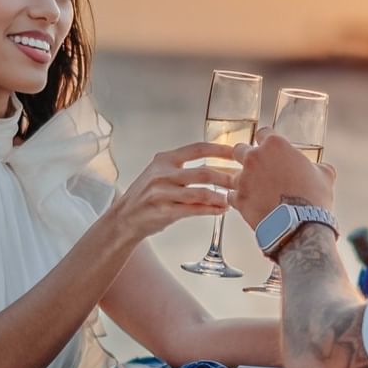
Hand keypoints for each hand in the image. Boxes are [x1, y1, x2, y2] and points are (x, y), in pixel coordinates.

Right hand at [107, 142, 236, 242]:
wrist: (124, 218)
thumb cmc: (147, 195)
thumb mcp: (161, 173)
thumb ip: (184, 168)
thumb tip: (216, 166)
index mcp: (165, 160)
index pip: (197, 149)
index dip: (219, 150)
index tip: (236, 152)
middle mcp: (163, 174)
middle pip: (203, 172)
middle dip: (226, 177)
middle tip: (242, 180)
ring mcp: (162, 193)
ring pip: (200, 193)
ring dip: (220, 196)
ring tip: (234, 198)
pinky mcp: (164, 211)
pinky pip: (194, 210)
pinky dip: (211, 210)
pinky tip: (221, 209)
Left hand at [229, 128, 335, 229]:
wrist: (301, 226)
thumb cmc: (313, 199)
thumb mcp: (324, 176)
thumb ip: (318, 167)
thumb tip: (323, 169)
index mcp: (275, 146)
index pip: (263, 133)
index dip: (267, 142)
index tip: (270, 150)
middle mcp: (255, 157)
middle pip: (240, 149)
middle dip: (247, 158)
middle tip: (259, 169)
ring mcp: (244, 179)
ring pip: (234, 174)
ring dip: (244, 181)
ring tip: (257, 192)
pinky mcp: (238, 199)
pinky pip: (232, 196)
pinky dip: (240, 200)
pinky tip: (252, 205)